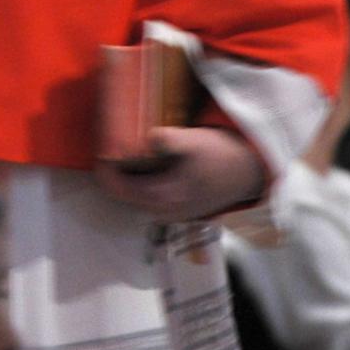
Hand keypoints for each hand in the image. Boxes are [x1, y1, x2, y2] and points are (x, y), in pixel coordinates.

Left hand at [94, 126, 265, 221]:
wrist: (250, 173)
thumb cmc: (220, 155)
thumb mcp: (195, 142)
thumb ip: (170, 141)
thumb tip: (149, 137)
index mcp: (162, 196)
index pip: (116, 187)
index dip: (103, 167)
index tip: (99, 145)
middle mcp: (163, 210)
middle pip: (122, 193)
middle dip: (111, 170)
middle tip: (107, 144)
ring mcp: (170, 213)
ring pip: (134, 195)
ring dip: (124, 176)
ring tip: (120, 151)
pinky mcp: (178, 209)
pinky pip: (147, 196)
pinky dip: (138, 180)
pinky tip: (141, 163)